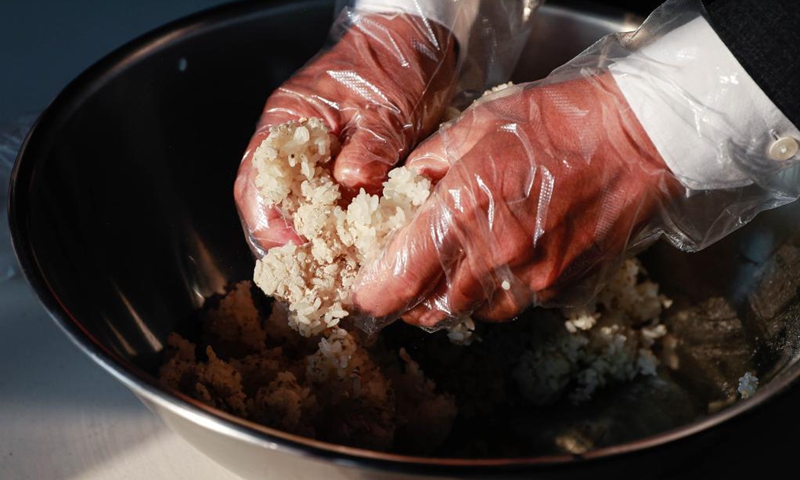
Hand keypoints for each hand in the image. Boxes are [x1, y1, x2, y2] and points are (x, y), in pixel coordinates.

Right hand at [234, 13, 457, 253]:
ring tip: (334, 270)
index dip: (269, 224)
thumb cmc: (393, 65)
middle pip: (270, 204)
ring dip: (313, 240)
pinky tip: (354, 248)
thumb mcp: (383, 108)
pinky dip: (337, 228)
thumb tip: (352, 188)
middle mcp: (292, 143)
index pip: (255, 183)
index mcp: (285, 122)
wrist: (417, 44)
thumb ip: (368, 149)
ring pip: (298, 209)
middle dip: (287, 244)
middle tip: (313, 275)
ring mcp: (315, 156)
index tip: (296, 251)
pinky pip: (328, 205)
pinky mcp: (341, 166)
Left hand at [354, 73, 681, 326]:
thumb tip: (401, 188)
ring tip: (450, 272)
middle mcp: (495, 253)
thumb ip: (429, 162)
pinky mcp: (562, 288)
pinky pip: (513, 306)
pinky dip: (493, 295)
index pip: (401, 277)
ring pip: (472, 313)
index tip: (363, 295)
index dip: (373, 295)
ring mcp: (533, 277)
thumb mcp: (478, 124)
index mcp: (464, 207)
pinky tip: (497, 266)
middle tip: (401, 285)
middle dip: (408, 302)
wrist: (638, 140)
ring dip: (451, 300)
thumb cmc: (557, 122)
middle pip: (431, 308)